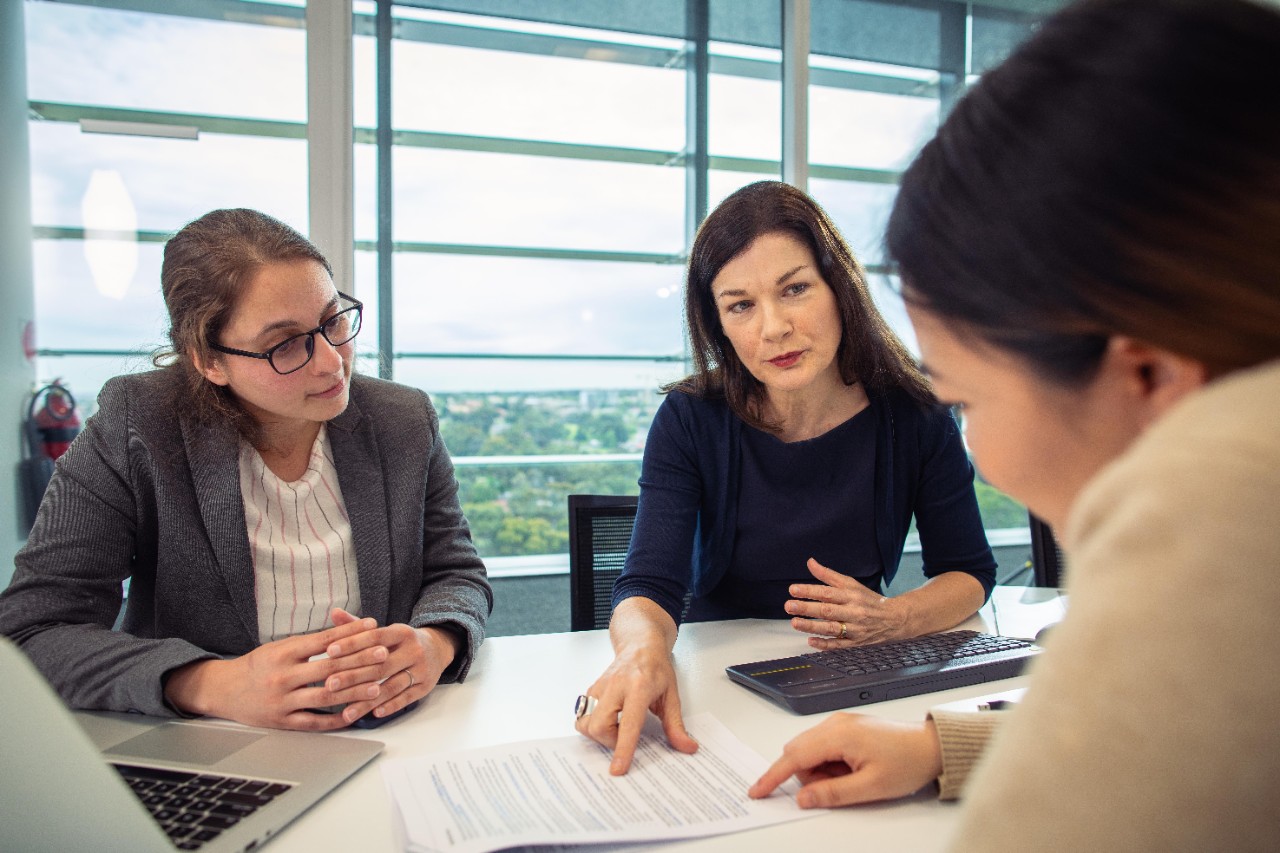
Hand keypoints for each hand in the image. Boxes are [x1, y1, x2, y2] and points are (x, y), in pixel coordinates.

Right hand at [164, 614, 388, 730]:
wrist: (224, 690)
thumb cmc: (258, 666)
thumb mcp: (279, 647)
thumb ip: (310, 642)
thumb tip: (346, 631)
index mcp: (283, 653)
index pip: (324, 641)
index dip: (351, 633)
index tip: (373, 625)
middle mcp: (283, 676)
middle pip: (329, 668)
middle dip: (360, 661)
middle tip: (383, 654)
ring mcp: (283, 701)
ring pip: (325, 696)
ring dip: (354, 692)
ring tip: (377, 686)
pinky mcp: (282, 721)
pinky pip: (314, 722)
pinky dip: (335, 719)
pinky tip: (354, 714)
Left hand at [324, 608, 458, 723]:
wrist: (438, 648)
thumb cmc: (401, 641)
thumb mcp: (385, 631)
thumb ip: (358, 626)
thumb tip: (334, 612)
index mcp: (402, 632)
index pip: (375, 637)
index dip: (352, 644)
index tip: (329, 652)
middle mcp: (414, 650)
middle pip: (381, 665)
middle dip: (353, 676)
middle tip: (329, 684)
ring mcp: (422, 669)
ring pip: (392, 686)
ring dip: (368, 701)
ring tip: (346, 712)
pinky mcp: (426, 686)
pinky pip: (407, 698)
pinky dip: (391, 706)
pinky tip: (374, 713)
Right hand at [574, 642, 697, 775]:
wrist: (640, 645)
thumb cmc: (656, 667)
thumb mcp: (672, 695)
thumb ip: (676, 725)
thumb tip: (687, 747)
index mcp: (638, 688)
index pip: (628, 724)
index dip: (622, 749)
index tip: (618, 768)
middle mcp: (615, 687)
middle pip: (598, 726)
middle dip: (609, 741)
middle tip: (625, 737)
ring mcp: (600, 688)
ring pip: (585, 722)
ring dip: (599, 733)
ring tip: (616, 727)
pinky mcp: (591, 691)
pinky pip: (583, 716)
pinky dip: (594, 724)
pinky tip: (609, 718)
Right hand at [749, 715, 942, 807]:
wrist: (930, 746)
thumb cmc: (907, 762)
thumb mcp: (871, 788)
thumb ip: (833, 794)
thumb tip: (803, 798)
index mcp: (839, 735)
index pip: (794, 757)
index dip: (773, 776)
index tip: (758, 791)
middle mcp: (834, 723)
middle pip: (798, 753)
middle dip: (809, 776)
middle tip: (839, 788)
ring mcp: (839, 723)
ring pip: (810, 751)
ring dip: (821, 771)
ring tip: (853, 778)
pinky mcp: (845, 727)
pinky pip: (823, 747)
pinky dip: (829, 764)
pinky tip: (852, 770)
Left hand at [786, 558, 909, 648]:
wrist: (895, 619)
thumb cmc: (869, 600)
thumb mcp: (851, 584)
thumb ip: (828, 575)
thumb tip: (810, 562)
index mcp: (851, 595)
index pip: (828, 592)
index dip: (810, 591)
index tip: (793, 590)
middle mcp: (853, 612)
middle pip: (828, 610)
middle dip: (807, 608)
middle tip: (789, 606)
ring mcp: (855, 629)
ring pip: (832, 628)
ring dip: (812, 626)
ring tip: (795, 623)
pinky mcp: (856, 643)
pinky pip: (839, 645)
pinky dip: (825, 644)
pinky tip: (810, 641)